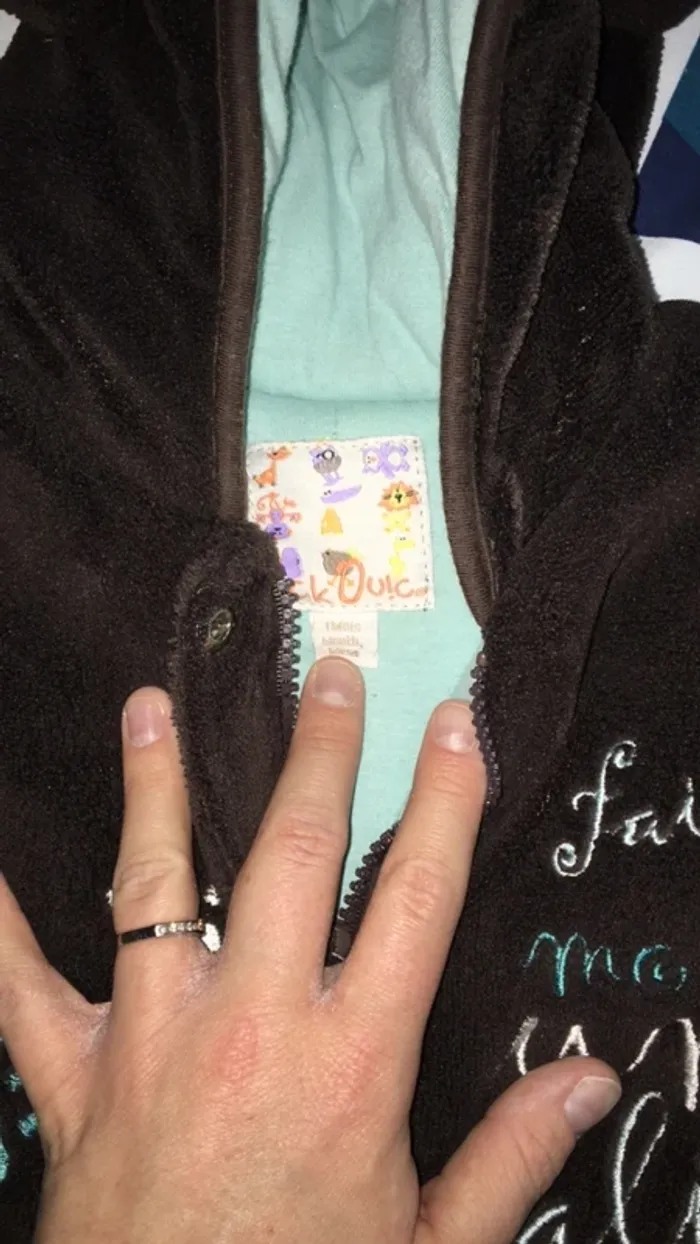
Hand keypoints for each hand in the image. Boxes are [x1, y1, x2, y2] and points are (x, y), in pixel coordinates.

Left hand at [0, 658, 619, 1242]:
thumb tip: (589, 1082)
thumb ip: (508, 1154)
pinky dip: (0, 922)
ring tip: (151, 707)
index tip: (452, 728)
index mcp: (351, 1064)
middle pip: (294, 855)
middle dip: (319, 755)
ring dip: (154, 789)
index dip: (443, 801)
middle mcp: (253, 1029)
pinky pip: (22, 987)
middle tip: (330, 677)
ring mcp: (154, 1044)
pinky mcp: (73, 1079)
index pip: (416, 897)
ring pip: (152, 886)